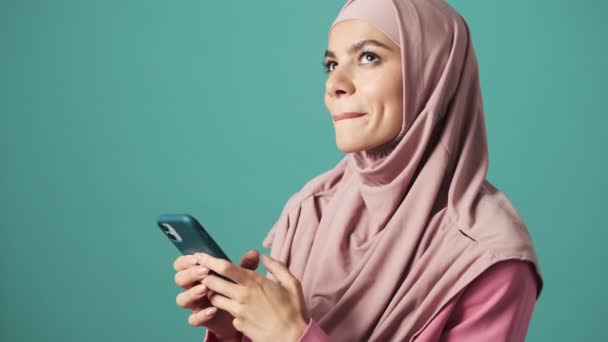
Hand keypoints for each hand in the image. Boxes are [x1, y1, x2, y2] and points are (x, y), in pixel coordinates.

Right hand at [173, 249, 259, 339]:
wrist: (240, 314)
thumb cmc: (235, 289)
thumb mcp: (240, 276)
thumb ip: (245, 265)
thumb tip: (254, 252)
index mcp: (198, 273)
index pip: (182, 264)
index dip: (186, 261)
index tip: (197, 257)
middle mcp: (193, 287)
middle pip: (179, 279)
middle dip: (190, 274)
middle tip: (204, 271)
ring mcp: (195, 304)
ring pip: (182, 299)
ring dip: (192, 293)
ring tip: (205, 289)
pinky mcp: (201, 319)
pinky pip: (193, 319)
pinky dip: (201, 315)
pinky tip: (213, 310)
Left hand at [194, 252, 309, 341]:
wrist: (293, 338)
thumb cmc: (294, 311)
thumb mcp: (292, 284)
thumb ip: (277, 267)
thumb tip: (266, 257)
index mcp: (254, 282)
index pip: (225, 268)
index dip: (209, 260)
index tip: (200, 255)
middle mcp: (243, 296)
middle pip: (212, 282)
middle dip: (204, 276)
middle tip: (202, 272)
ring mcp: (238, 312)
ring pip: (214, 299)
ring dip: (213, 293)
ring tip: (218, 289)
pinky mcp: (238, 325)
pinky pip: (228, 313)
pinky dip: (228, 309)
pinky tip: (237, 308)